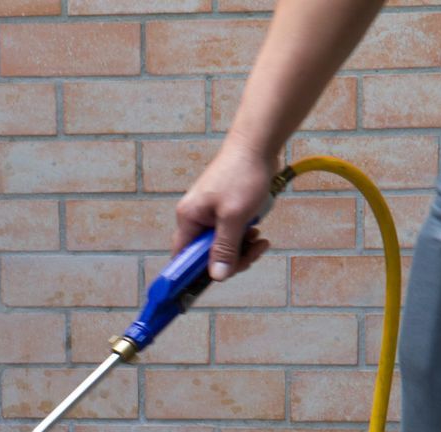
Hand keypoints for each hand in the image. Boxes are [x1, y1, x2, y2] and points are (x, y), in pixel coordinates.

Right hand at [175, 144, 277, 280]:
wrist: (257, 144)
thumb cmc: (243, 174)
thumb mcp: (235, 216)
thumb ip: (224, 248)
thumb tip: (217, 276)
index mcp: (188, 219)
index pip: (183, 258)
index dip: (196, 273)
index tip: (217, 278)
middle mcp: (194, 218)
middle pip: (206, 255)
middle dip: (231, 258)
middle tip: (252, 251)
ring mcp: (209, 214)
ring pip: (221, 245)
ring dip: (241, 247)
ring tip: (258, 237)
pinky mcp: (223, 210)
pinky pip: (230, 233)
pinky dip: (244, 235)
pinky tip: (256, 228)